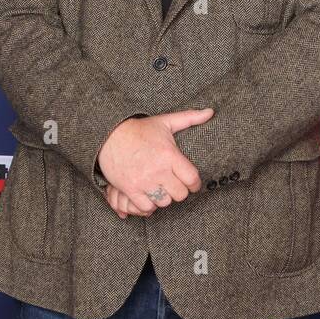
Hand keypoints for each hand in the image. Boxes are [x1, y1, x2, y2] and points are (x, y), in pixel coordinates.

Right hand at [97, 109, 211, 213]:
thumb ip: (190, 118)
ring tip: (162, 190)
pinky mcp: (129, 188)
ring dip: (164, 197)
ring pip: (164, 202)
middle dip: (180, 191)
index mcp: (169, 155)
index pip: (192, 179)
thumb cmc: (139, 129)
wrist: (108, 135)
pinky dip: (149, 204)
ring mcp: (143, 181)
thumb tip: (211, 112)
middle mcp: (158, 170)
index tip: (192, 184)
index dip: (195, 184)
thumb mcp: (165, 121)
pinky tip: (149, 195)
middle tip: (175, 186)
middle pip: (180, 194)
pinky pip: (145, 206)